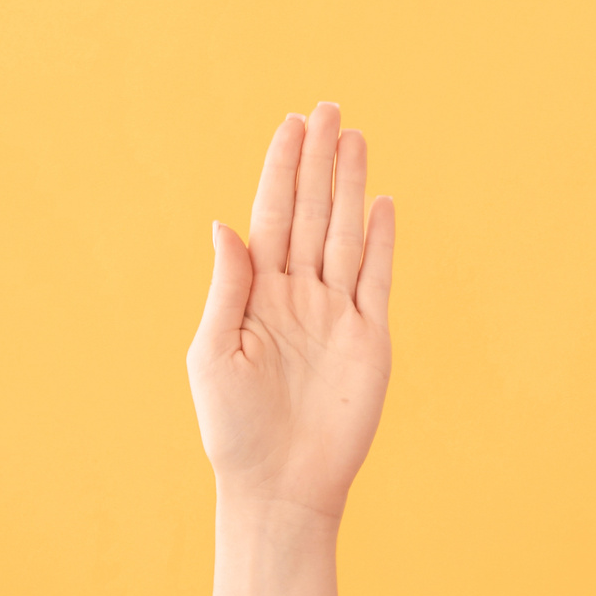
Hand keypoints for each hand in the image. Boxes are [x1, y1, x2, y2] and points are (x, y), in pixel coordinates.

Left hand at [189, 104, 392, 517]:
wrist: (279, 487)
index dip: (281, 170)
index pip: (272, 216)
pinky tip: (382, 202)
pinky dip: (382, 240)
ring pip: (346, 234)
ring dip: (349, 185)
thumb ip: (227, 287)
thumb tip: (226, 224)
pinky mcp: (370, 338)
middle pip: (312, 213)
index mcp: (256, 295)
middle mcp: (298, 295)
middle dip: (318, 161)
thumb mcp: (213, 354)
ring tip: (355, 137)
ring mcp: (336, 314)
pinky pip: (377, 278)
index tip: (291, 125)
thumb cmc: (233, 430)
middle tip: (329, 108)